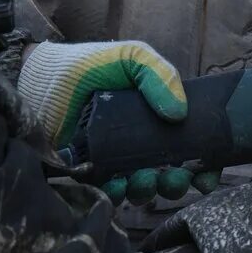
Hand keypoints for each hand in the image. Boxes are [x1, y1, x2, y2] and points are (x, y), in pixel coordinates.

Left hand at [19, 41, 211, 203]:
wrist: (44, 77)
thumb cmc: (91, 65)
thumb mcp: (133, 58)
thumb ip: (161, 76)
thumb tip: (179, 114)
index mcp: (156, 121)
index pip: (190, 149)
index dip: (204, 166)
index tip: (208, 174)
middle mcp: (139, 145)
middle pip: (169, 176)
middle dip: (178, 183)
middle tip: (175, 176)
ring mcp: (115, 162)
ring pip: (142, 189)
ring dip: (150, 190)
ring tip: (145, 178)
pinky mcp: (89, 174)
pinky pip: (109, 193)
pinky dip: (118, 194)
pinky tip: (118, 183)